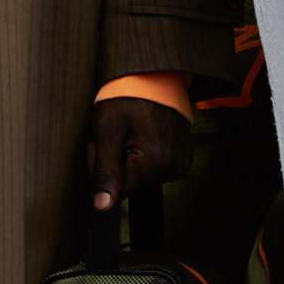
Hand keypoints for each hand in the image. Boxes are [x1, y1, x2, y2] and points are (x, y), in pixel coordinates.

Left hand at [87, 99, 192, 213]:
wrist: (154, 76)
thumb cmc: (127, 97)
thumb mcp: (107, 131)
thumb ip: (104, 171)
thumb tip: (102, 208)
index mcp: (153, 164)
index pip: (117, 192)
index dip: (102, 171)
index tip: (99, 147)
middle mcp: (172, 168)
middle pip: (131, 185)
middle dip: (115, 164)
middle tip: (115, 136)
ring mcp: (181, 163)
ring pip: (142, 178)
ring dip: (129, 160)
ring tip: (130, 132)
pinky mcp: (183, 158)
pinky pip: (156, 169)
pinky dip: (144, 156)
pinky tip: (143, 136)